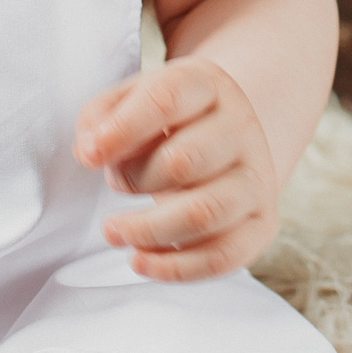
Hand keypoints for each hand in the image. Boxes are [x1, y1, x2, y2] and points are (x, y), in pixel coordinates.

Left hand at [75, 57, 278, 282]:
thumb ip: (100, 118)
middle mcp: (240, 127)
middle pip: (183, 160)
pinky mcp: (262, 222)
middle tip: (115, 184)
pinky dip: (175, 268)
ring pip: (205, 213)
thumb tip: (89, 152)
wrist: (229, 134)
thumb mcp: (132, 100)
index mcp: (207, 84)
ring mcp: (257, 176)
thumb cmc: (167, 120)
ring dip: (148, 231)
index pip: (167, 99)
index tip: (90, 156)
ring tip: (114, 232)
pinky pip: (223, 256)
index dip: (122, 130)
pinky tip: (140, 261)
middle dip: (133, 179)